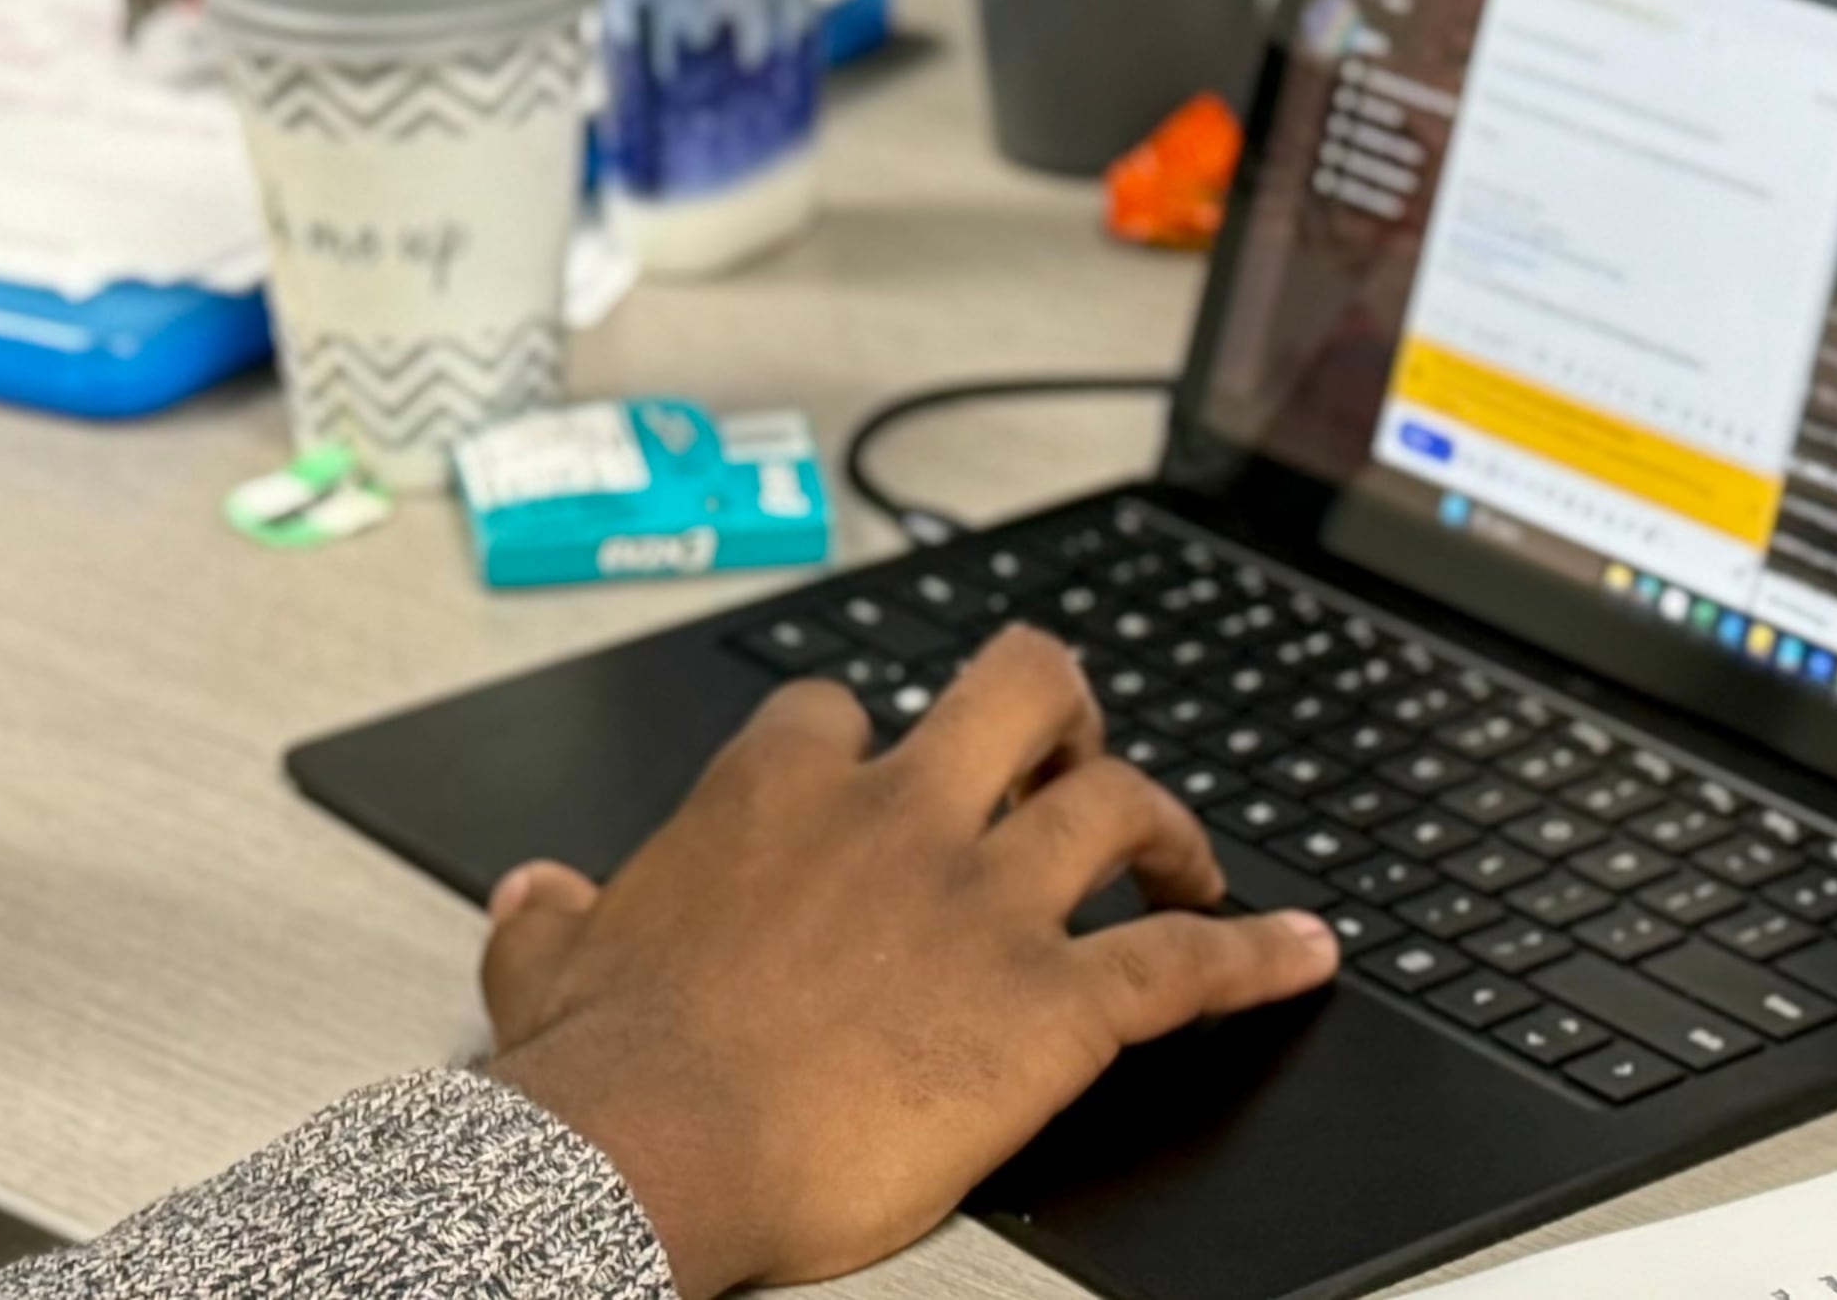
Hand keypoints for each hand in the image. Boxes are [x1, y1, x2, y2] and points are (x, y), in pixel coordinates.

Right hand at [477, 625, 1336, 1295]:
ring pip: (1120, 800)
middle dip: (1060, 707)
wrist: (662, 1145)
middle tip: (1074, 751)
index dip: (867, 737)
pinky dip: (1258, 954)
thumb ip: (550, 918)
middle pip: (1018, 690)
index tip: (875, 771)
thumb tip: (531, 893)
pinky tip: (1305, 953)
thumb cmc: (608, 1070)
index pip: (840, 710)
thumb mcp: (548, 967)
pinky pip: (1187, 962)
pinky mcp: (1052, 1003)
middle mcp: (893, 815)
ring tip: (1189, 859)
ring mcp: (981, 900)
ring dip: (1169, 823)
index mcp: (772, 797)